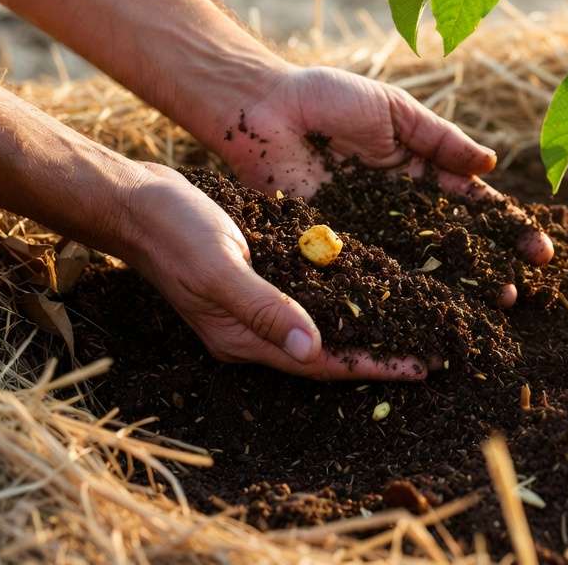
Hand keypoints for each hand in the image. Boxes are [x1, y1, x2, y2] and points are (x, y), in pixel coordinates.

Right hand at [117, 163, 425, 380]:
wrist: (134, 200)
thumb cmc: (173, 231)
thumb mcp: (221, 267)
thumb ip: (264, 307)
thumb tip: (313, 348)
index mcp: (243, 338)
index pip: (324, 363)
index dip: (374, 366)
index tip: (421, 367)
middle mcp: (253, 330)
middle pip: (329, 351)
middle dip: (379, 352)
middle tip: (433, 350)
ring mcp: (254, 304)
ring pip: (323, 323)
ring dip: (367, 324)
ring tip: (414, 321)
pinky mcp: (257, 277)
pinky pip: (309, 294)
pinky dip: (344, 293)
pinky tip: (372, 284)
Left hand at [215, 65, 553, 304]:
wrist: (261, 109)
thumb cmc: (325, 98)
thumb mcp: (394, 110)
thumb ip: (440, 139)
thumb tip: (490, 166)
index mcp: (419, 169)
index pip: (473, 204)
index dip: (506, 227)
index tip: (538, 249)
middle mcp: (399, 205)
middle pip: (454, 243)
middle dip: (488, 267)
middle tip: (517, 293)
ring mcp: (370, 227)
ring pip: (421, 263)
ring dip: (456, 288)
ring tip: (487, 309)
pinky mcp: (338, 244)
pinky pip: (376, 270)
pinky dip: (403, 292)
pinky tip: (428, 310)